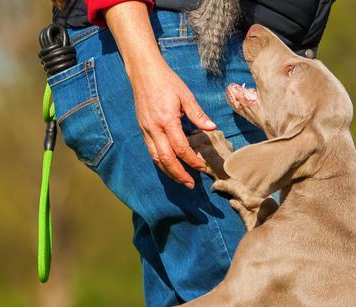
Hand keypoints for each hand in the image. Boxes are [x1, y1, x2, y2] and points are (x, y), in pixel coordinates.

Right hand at [129, 62, 216, 186]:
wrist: (143, 72)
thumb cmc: (167, 81)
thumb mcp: (186, 95)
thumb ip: (198, 114)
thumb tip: (212, 128)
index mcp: (166, 119)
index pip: (180, 147)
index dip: (192, 160)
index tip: (202, 167)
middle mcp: (154, 128)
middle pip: (166, 158)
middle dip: (179, 174)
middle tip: (191, 184)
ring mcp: (146, 129)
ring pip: (156, 158)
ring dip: (169, 172)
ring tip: (182, 180)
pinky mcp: (143, 129)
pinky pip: (151, 151)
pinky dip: (161, 162)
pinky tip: (170, 167)